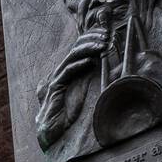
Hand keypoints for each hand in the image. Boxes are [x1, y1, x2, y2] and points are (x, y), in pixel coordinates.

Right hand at [35, 29, 107, 147]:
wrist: (53, 128)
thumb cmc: (67, 112)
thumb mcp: (83, 89)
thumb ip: (88, 76)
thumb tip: (101, 63)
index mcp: (69, 69)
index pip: (80, 46)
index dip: (93, 37)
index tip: (108, 34)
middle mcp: (62, 70)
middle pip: (76, 47)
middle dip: (92, 38)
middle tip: (107, 36)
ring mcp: (57, 77)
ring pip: (72, 56)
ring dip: (88, 48)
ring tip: (102, 45)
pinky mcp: (55, 87)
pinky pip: (67, 72)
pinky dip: (78, 64)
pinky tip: (90, 61)